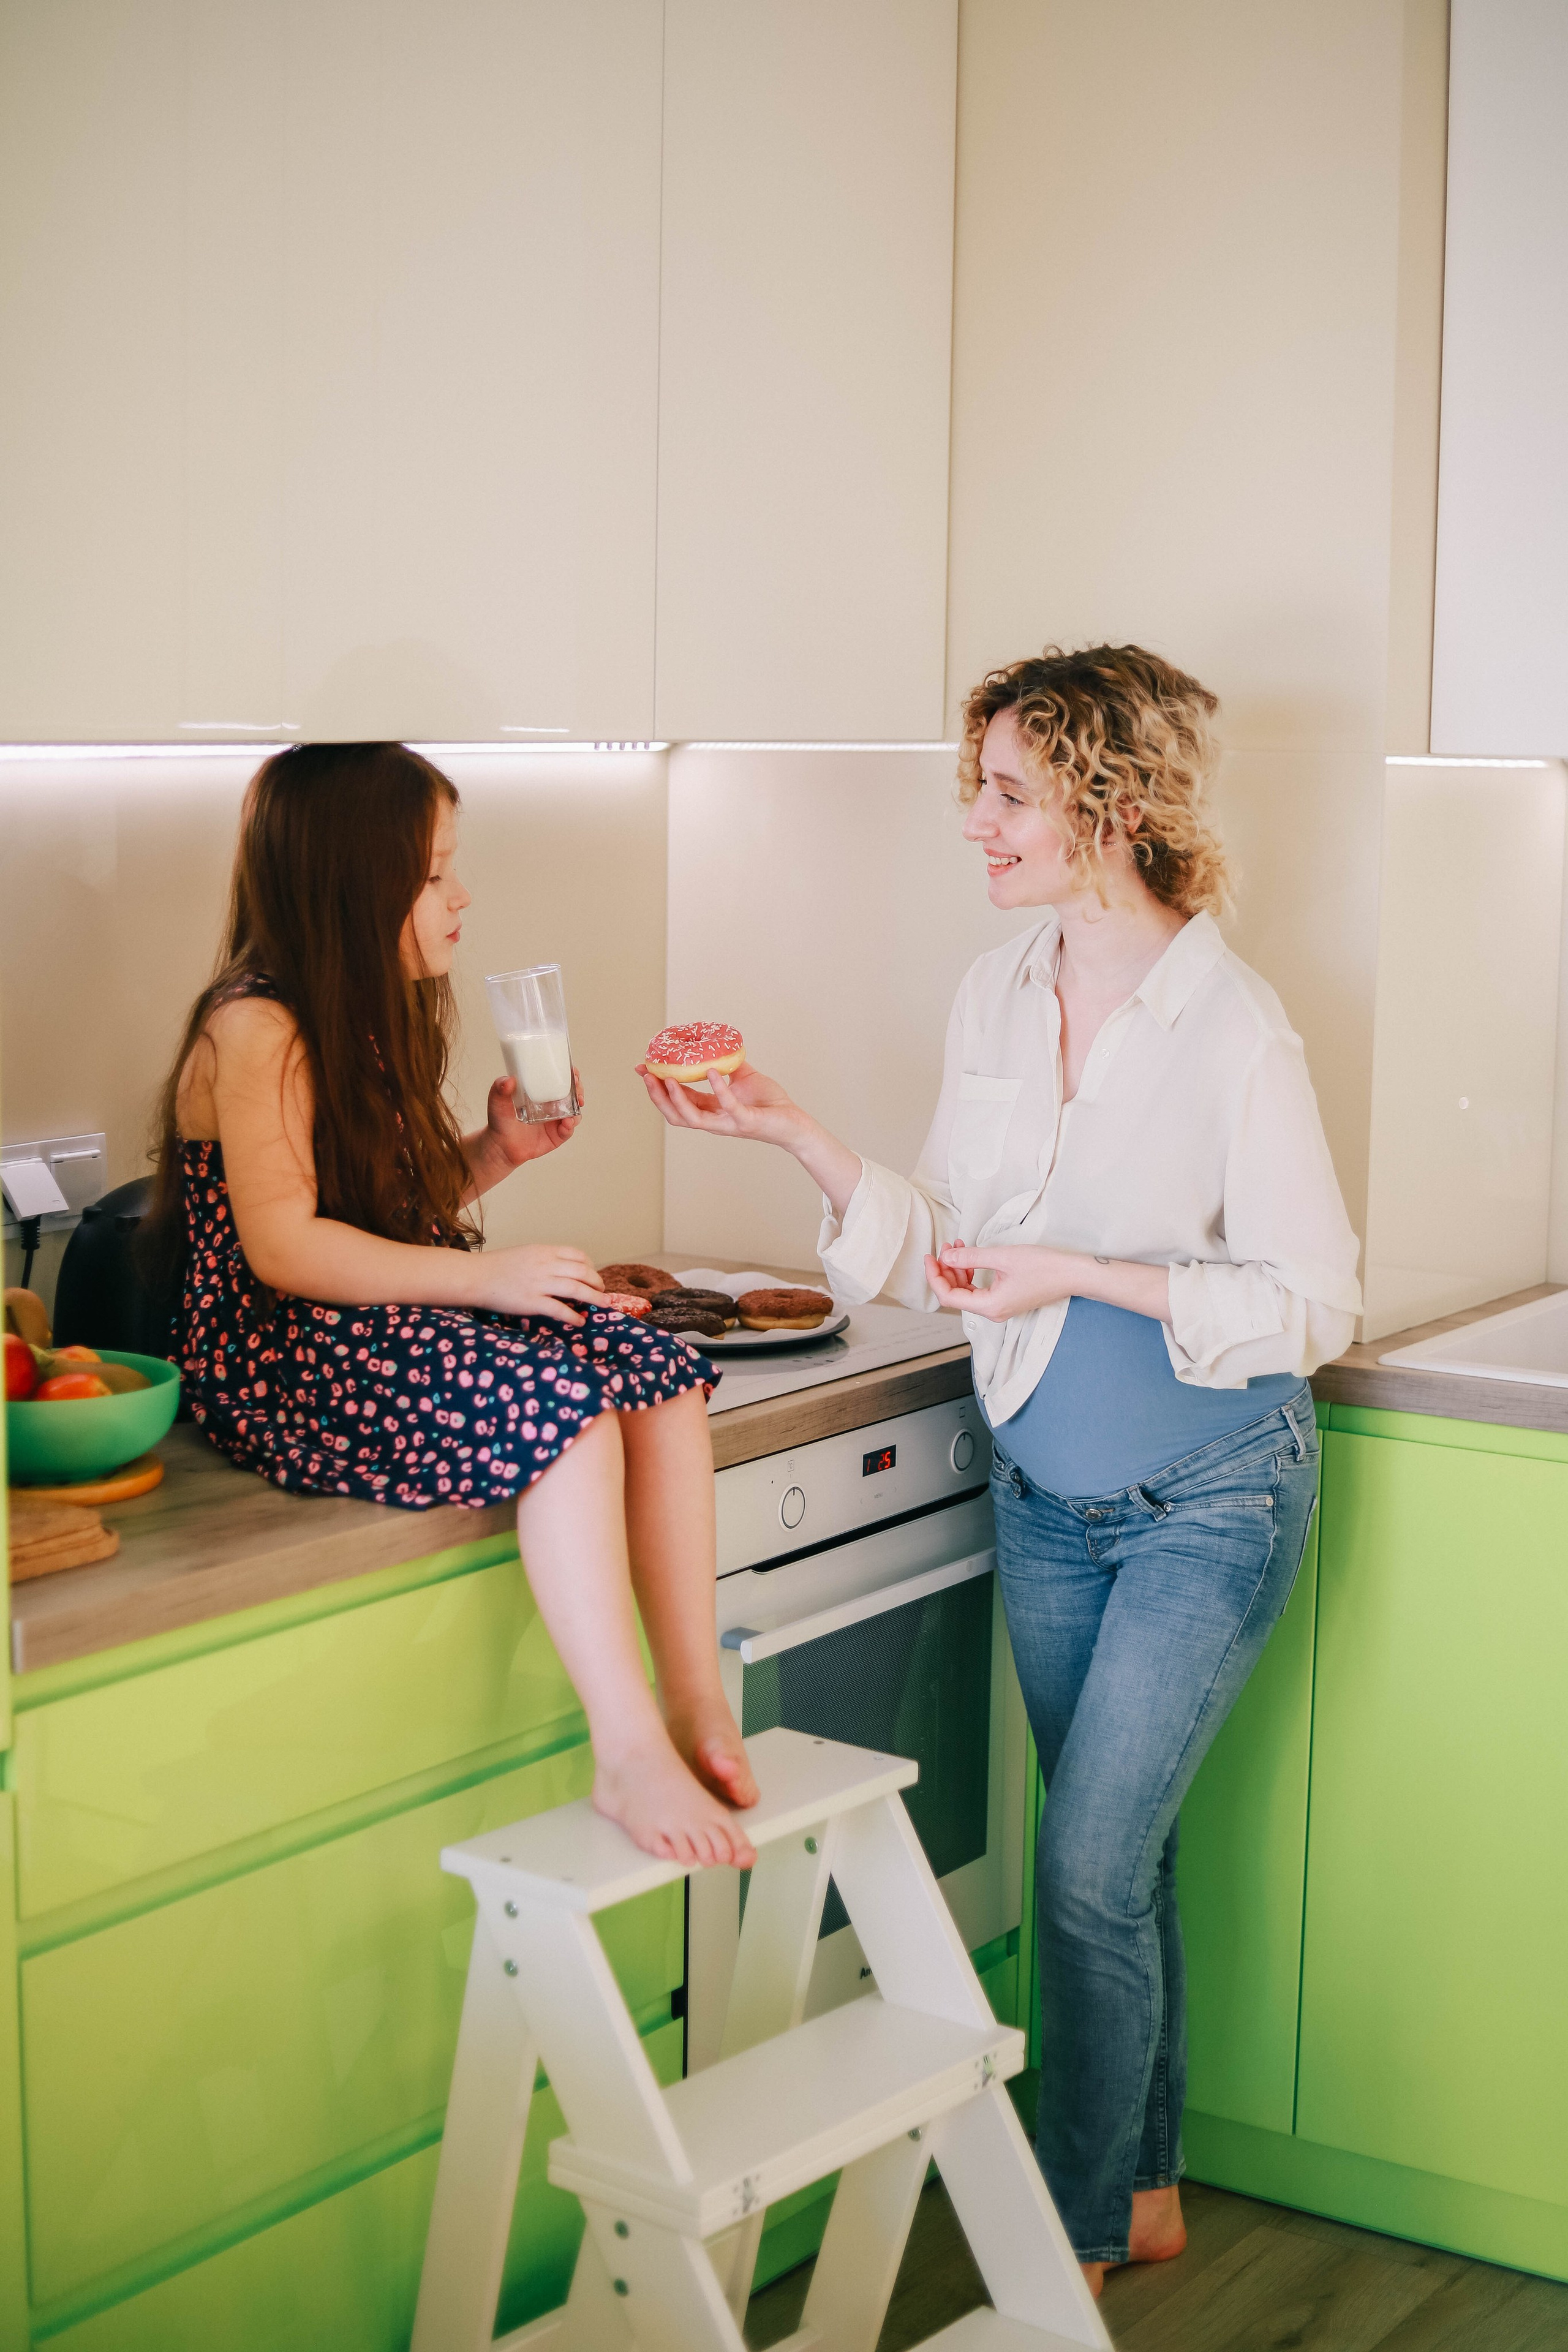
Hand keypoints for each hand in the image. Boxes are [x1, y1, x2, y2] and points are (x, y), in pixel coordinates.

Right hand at [475, 1242, 604, 1325]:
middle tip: (603, 1292)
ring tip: (604, 1305)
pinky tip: (579, 1322)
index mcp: (544, 1251)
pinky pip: (559, 1309)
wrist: (474, 1276)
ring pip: (576, 1289)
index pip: (577, 1255)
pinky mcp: (532, 1302)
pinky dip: (573, 1316)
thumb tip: (562, 1271)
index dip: (590, 1266)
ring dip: (594, 1298)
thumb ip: (544, 1260)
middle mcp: (545, 1265)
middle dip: (597, 1283)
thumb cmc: (496, 1266)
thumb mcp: (524, 1254)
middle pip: (583, 1271)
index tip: (592, 1275)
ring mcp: (539, 1283)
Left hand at [483, 1071, 584, 1170]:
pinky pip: (568, 1130)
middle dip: (578, 1089)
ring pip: (574, 1112)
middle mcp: (551, 1106)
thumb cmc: (500, 1121)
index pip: (559, 1080)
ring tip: (575, 1104)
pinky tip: (567, 1123)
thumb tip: (508, 1080)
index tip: (572, 1071)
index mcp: (541, 1093)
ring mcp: (555, 1121)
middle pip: (572, 1094)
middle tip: (576, 1087)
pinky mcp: (556, 1136)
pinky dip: (570, 1126)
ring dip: (577, 1107)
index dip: (569, 1075)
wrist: (500, 1146)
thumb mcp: (497, 1102)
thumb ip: (499, 1089)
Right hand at [636, 1059, 808, 1149]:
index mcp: (711, 1110)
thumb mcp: (745, 1079)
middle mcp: (715, 1120)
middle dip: (657, 1096)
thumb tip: (718, 1045)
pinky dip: (717, 1088)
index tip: (644, 1069)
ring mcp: (728, 1123)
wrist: (795, 1122)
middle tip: (646, 1075)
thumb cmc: (771, 1103)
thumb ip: (730, 1065)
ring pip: (692, 1118)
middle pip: (675, 1114)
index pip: (678, 1101)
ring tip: (666, 1078)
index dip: (659, 1087)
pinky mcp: (745, 1121)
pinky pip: (727, 1106)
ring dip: (676, 1099)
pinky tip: (710, 1071)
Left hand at [925, 1242, 1080, 1321]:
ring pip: (967, 1291)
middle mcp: (992, 1311)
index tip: (930, 1257)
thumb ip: (970, 1258)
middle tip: (944, 1247)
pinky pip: (979, 1290)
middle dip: (946, 1270)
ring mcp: (999, 1307)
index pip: (949, 1297)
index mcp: (989, 1306)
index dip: (935, 1277)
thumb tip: (945, 1257)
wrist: (1072, 1274)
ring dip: (958, 1269)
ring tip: (957, 1246)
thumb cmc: (1043, 1267)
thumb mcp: (1002, 1257)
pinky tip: (970, 1257)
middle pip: (955, 1295)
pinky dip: (971, 1273)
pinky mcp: (1006, 1300)